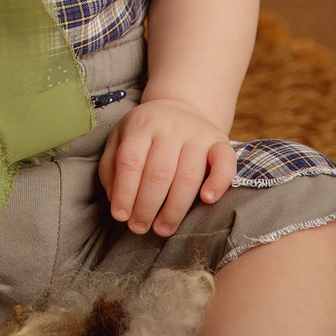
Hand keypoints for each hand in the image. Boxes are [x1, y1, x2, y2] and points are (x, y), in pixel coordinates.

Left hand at [99, 97, 235, 236]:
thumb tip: (117, 201)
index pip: (131, 161)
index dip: (125, 192)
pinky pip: (224, 162)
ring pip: (188, 175)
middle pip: (159, 172)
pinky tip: (207, 200)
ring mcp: (198, 133)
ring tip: (162, 228)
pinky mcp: (221, 141)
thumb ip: (111, 167)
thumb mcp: (120, 140)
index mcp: (142, 125)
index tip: (121, 216)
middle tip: (139, 228)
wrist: (182, 107)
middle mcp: (171, 127)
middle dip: (147, 206)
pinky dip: (218, 182)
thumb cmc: (146, 133)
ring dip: (174, 208)